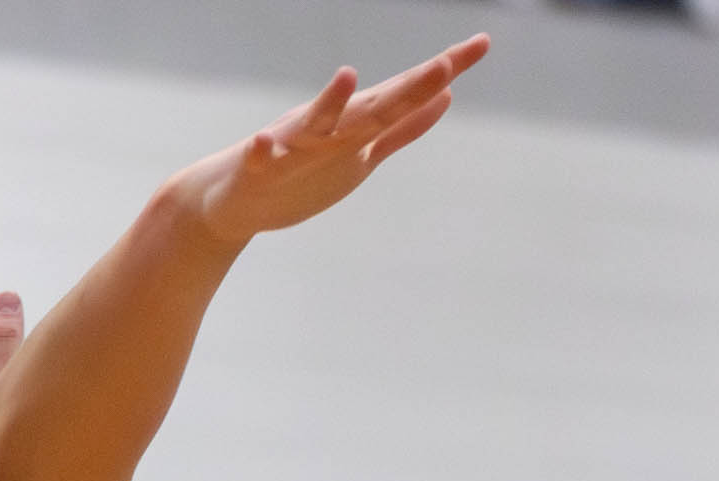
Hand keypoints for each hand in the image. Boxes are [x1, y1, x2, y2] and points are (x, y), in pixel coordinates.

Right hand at [164, 37, 488, 249]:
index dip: (445, 71)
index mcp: (359, 125)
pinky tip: (260, 142)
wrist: (236, 199)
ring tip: (347, 76)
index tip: (482, 43)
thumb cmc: (302, 174)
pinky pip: (260, 159)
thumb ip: (405, 127)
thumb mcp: (364, 152)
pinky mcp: (260, 169)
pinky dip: (262, 150)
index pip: (410, 94)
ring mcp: (295, 146)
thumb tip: (447, 96)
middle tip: (444, 65)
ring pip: (318, 123)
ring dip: (332, 100)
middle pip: (378, 107)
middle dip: (409, 88)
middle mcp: (332, 129)